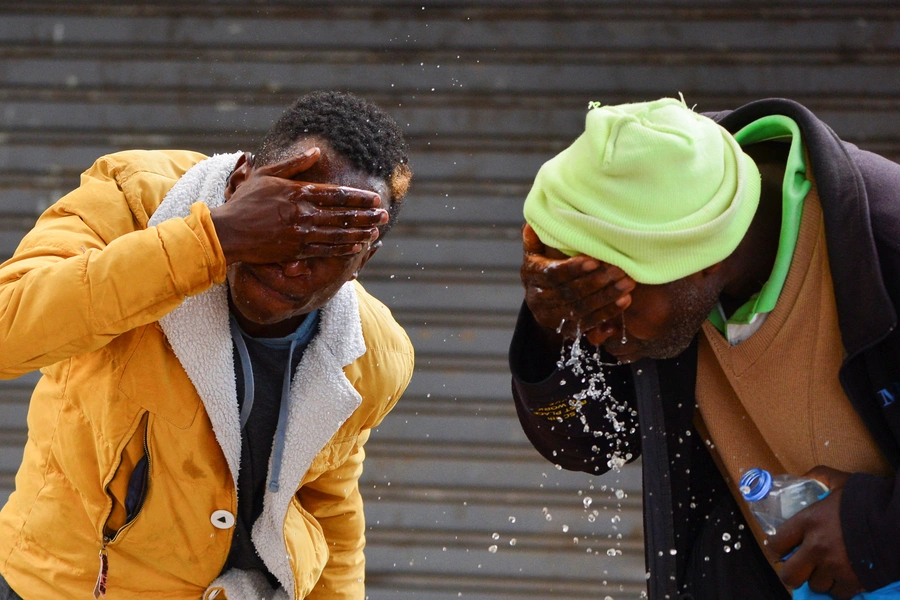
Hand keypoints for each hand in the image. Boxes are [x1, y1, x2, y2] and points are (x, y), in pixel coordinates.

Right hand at [211, 149, 387, 265]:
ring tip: (376, 230)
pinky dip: (344, 248)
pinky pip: (326, 249)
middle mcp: (303, 212)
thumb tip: (316, 151)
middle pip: (343, 214)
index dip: (359, 197)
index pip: (337, 194)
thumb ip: (293, 163)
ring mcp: (301, 233)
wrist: (227, 232)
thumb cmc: (244, 201)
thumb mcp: (266, 174)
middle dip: (367, 215)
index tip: (375, 198)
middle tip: (385, 215)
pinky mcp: (296, 251)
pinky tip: (358, 246)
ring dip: (360, 232)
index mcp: (298, 192)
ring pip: (339, 233)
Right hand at [520, 223, 633, 345]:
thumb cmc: (545, 265)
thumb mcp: (536, 250)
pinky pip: (589, 323)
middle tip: (620, 270)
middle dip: (596, 282)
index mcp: (531, 276)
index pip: (552, 274)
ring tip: (628, 283)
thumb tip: (532, 225)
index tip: (595, 260)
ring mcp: (552, 318)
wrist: (542, 300)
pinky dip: (608, 312)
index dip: (573, 269)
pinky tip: (625, 300)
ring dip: (606, 297)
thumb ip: (536, 238)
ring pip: (581, 309)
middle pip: (570, 292)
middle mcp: (538, 300)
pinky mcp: (566, 330)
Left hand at [769, 466, 862, 598]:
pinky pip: (838, 594)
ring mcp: (835, 567)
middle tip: (800, 568)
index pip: (777, 543)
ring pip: (816, 585)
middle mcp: (817, 547)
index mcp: (809, 521)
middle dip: (792, 574)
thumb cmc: (869, 499)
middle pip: (790, 575)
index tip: (781, 550)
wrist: (898, 519)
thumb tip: (805, 476)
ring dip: (819, 579)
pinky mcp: (854, 581)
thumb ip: (819, 476)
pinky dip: (839, 589)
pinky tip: (842, 578)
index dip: (776, 549)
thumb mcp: (840, 481)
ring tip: (825, 570)